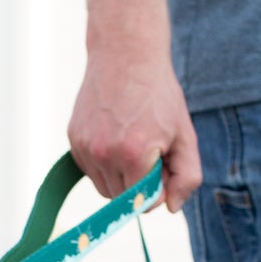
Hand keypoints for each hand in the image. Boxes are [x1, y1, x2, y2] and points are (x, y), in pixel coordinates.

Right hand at [68, 45, 201, 211]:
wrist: (125, 53)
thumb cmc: (159, 95)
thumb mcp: (185, 134)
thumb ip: (187, 177)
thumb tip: (171, 208)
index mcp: (134, 155)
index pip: (145, 202)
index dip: (159, 187)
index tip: (163, 161)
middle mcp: (104, 154)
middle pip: (122, 200)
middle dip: (138, 184)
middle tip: (149, 150)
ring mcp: (84, 147)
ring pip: (104, 189)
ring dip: (120, 177)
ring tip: (131, 143)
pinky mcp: (73, 140)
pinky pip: (90, 171)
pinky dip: (104, 164)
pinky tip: (114, 136)